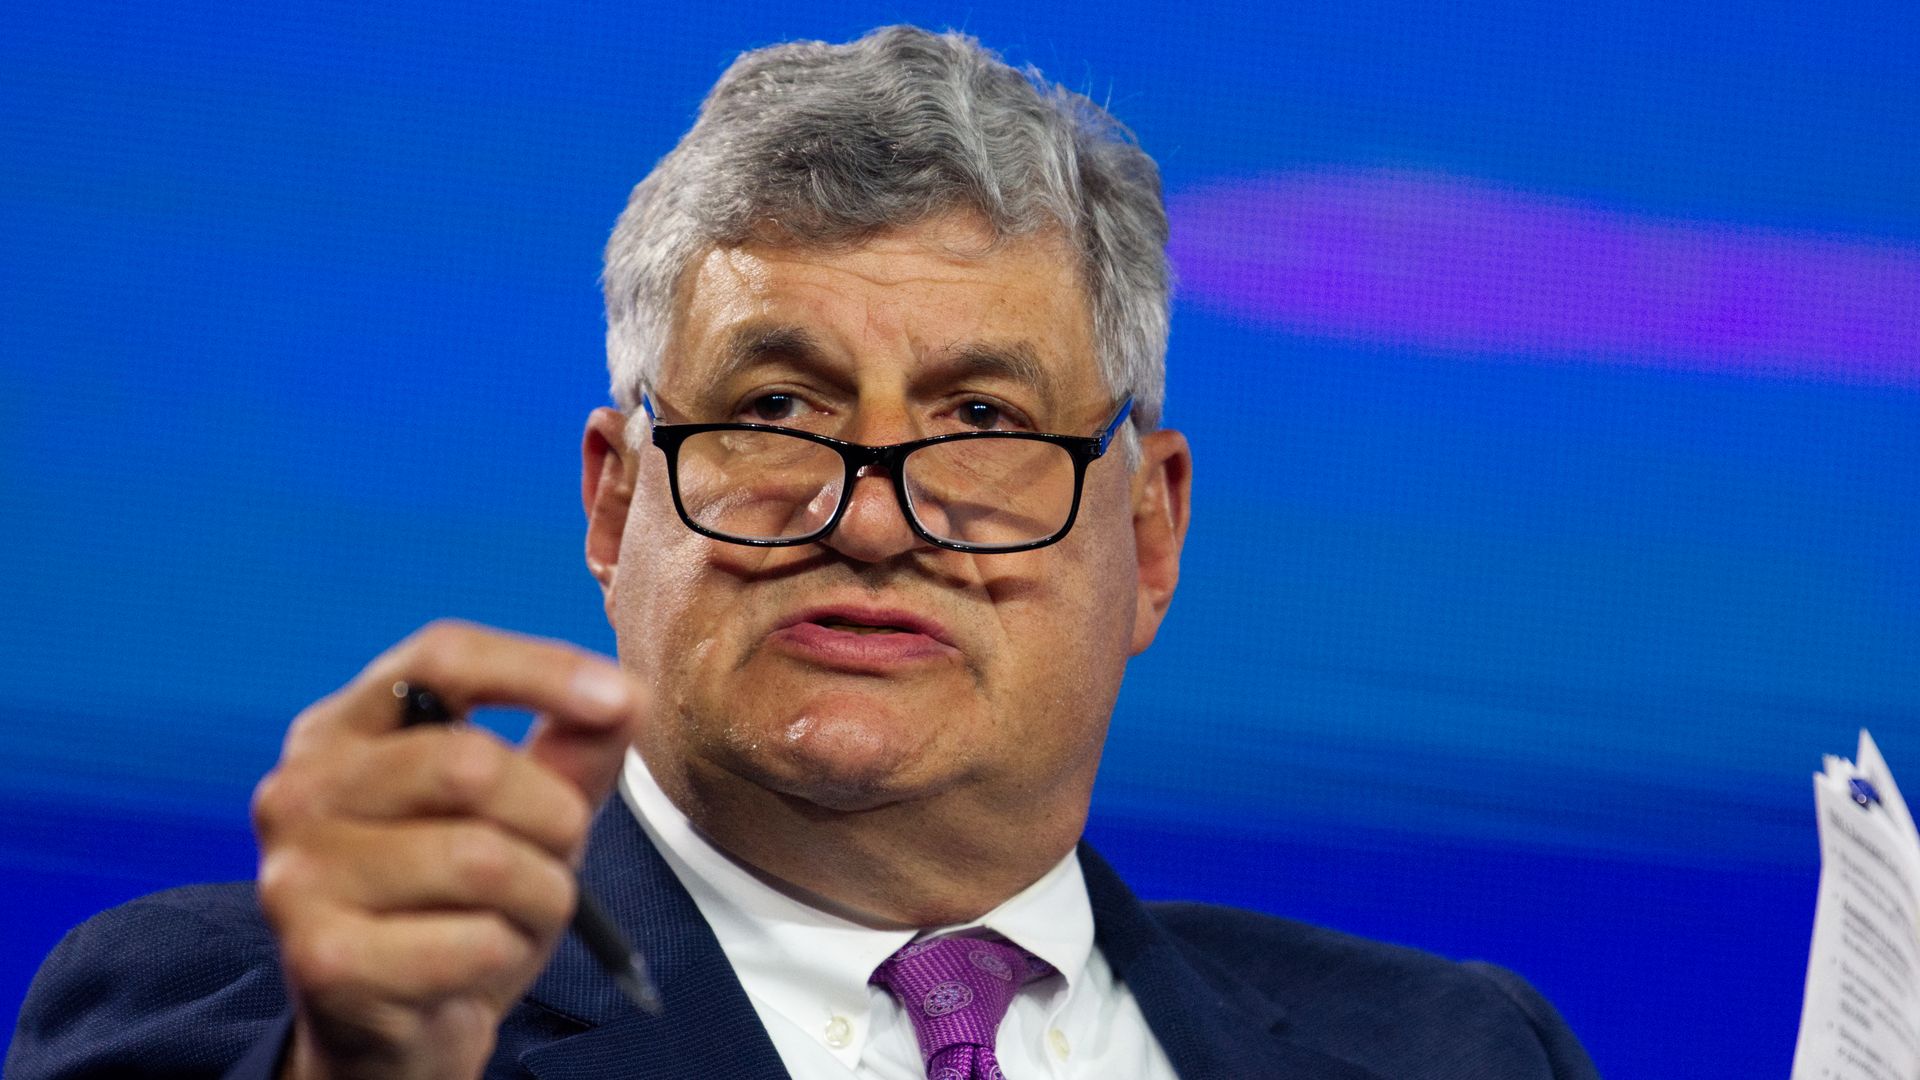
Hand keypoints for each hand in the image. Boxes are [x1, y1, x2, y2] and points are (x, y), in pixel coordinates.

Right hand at [251, 621, 642, 1079]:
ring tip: (521, 914)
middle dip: (552, 816)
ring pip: (482, 860)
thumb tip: (626, 699)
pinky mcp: (320, 960)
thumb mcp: (522, 816)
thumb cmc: (456, 906)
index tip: (621, 698)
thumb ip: (572, 753)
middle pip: (471, 764)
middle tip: (561, 852)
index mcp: (344, 728)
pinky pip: (473, 941)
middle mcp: (301, 789)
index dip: (539, 669)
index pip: (441, 656)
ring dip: (541, 895)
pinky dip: (507, 954)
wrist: (394, 1032)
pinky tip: (476, 964)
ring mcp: (298, 875)